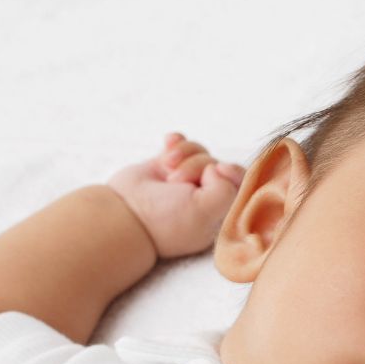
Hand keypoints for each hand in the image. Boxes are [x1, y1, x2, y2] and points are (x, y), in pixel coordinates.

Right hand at [106, 133, 245, 258]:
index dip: (231, 171)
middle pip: (217, 163)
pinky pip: (181, 144)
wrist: (124, 215)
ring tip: (167, 168)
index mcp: (220, 212)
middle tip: (176, 182)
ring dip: (183, 153)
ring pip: (199, 151)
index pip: (240, 183)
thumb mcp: (206, 212)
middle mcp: (205, 196)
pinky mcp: (167, 167)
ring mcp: (185, 180)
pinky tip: (166, 145)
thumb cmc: (166, 220)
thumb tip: (218, 167)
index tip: (218, 171)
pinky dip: (175, 142)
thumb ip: (226, 190)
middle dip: (198, 165)